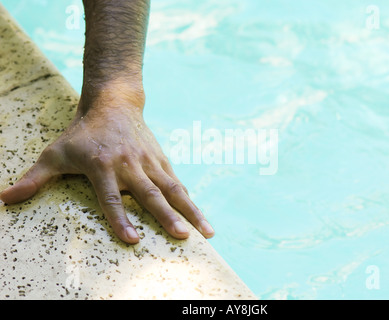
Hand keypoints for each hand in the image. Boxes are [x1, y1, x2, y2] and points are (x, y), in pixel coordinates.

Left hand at [0, 90, 214, 243]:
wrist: (113, 103)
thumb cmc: (82, 132)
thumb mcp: (55, 152)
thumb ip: (34, 178)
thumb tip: (3, 199)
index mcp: (103, 166)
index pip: (112, 197)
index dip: (121, 218)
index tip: (133, 239)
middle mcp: (130, 165)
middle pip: (151, 194)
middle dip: (168, 216)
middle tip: (182, 236)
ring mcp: (150, 162)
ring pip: (173, 189)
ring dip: (191, 210)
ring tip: (207, 231)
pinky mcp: (161, 160)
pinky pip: (176, 182)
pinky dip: (189, 200)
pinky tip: (200, 216)